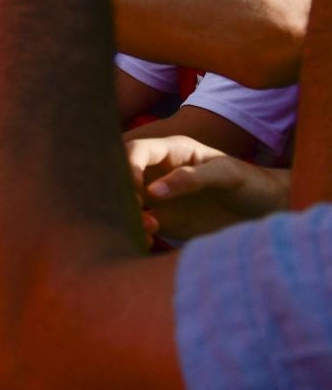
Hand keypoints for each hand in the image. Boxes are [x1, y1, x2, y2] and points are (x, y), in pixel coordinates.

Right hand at [127, 135, 289, 240]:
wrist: (268, 212)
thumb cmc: (251, 184)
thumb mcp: (226, 175)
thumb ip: (191, 178)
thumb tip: (153, 191)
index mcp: (172, 151)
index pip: (135, 150)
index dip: (127, 166)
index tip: (135, 189)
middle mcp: (158, 171)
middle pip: (121, 174)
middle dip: (121, 191)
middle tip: (137, 210)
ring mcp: (159, 196)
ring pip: (126, 200)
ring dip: (128, 213)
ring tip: (150, 227)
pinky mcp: (163, 220)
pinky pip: (139, 223)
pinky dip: (137, 230)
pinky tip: (150, 239)